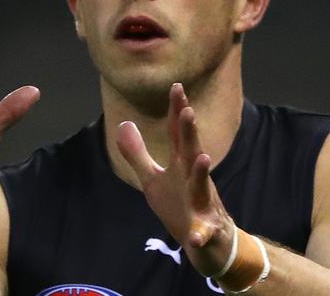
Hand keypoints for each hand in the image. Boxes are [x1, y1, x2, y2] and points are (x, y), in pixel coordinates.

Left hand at [116, 83, 232, 275]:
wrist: (207, 243)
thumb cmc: (179, 205)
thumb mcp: (152, 179)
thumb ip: (137, 153)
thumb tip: (123, 124)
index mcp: (181, 165)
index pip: (179, 134)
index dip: (177, 111)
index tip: (176, 86)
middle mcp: (193, 178)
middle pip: (191, 151)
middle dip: (190, 132)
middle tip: (188, 110)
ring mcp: (202, 203)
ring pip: (203, 186)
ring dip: (202, 172)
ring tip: (202, 156)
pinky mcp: (205, 228)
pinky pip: (204, 232)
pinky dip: (201, 233)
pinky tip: (195, 236)